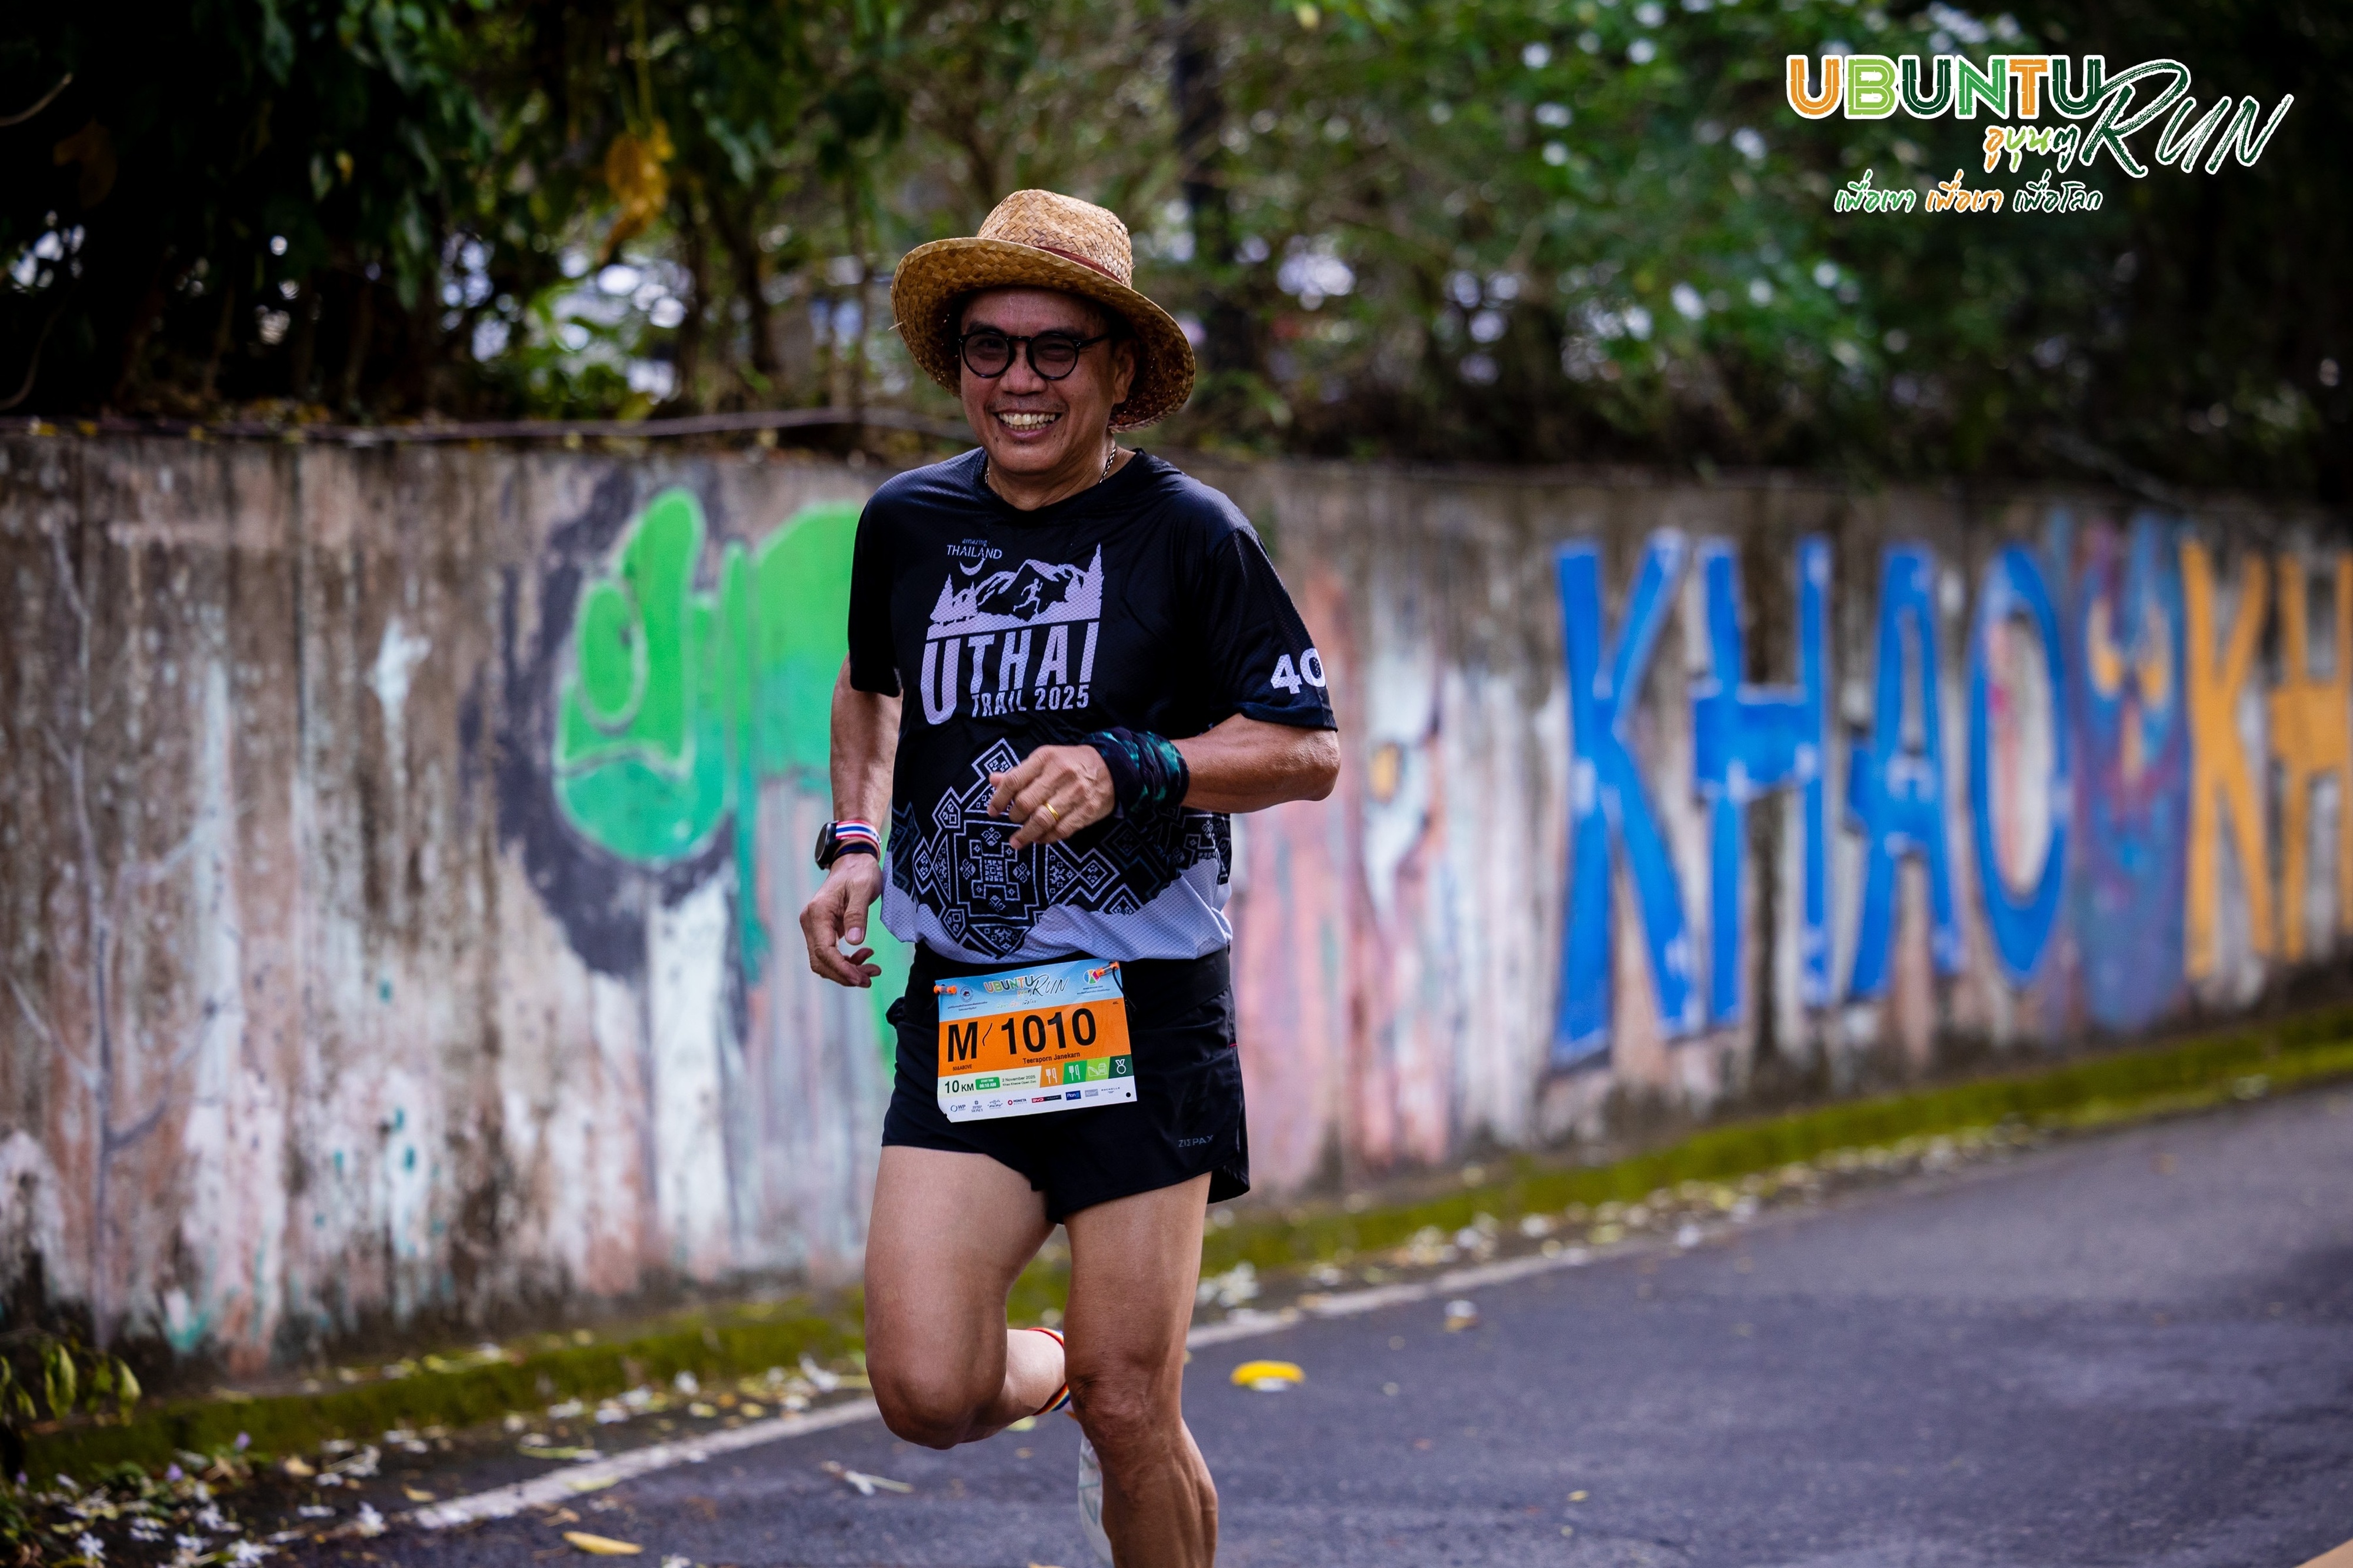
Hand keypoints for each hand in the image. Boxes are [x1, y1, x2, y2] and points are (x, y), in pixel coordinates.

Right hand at [799, 855, 885, 986]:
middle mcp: (810, 922)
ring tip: (872, 969)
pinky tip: (864, 956)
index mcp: (817, 913)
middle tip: (870, 979)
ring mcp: (814, 927)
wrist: (853, 862)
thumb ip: (858, 914)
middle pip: (820, 962)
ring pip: (824, 961)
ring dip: (846, 971)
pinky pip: (830, 954)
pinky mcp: (822, 930)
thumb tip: (854, 942)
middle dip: (845, 975)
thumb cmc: (860, 873)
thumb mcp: (864, 889)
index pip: (824, 951)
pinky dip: (846, 962)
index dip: (842, 969)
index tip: (862, 979)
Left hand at [987, 743, 1114, 847]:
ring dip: (1026, 834)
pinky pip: (1061, 830)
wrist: (1112, 767)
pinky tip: (1039, 839)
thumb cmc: (1071, 763)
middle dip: (1013, 817)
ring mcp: (1075, 794)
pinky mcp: (1087, 811)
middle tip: (1011, 821)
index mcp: (1045, 758)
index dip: (999, 799)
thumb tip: (993, 780)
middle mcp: (1060, 774)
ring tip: (1017, 841)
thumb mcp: (1045, 759)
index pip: (1014, 780)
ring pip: (1042, 820)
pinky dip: (1046, 838)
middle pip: (1026, 803)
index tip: (992, 811)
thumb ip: (1019, 772)